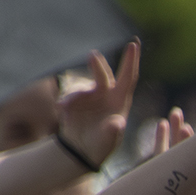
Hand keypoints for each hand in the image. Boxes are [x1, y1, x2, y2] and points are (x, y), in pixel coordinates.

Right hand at [58, 41, 138, 165]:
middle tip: (93, 55)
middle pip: (104, 75)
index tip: (134, 44)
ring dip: (73, 95)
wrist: (81, 150)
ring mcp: (90, 95)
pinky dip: (65, 101)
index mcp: (120, 102)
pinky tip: (61, 110)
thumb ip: (111, 132)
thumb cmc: (101, 146)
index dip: (131, 61)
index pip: (128, 78)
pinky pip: (68, 95)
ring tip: (65, 107)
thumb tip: (118, 123)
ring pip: (81, 87)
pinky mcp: (75, 99)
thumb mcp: (107, 141)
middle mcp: (106, 95)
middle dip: (98, 65)